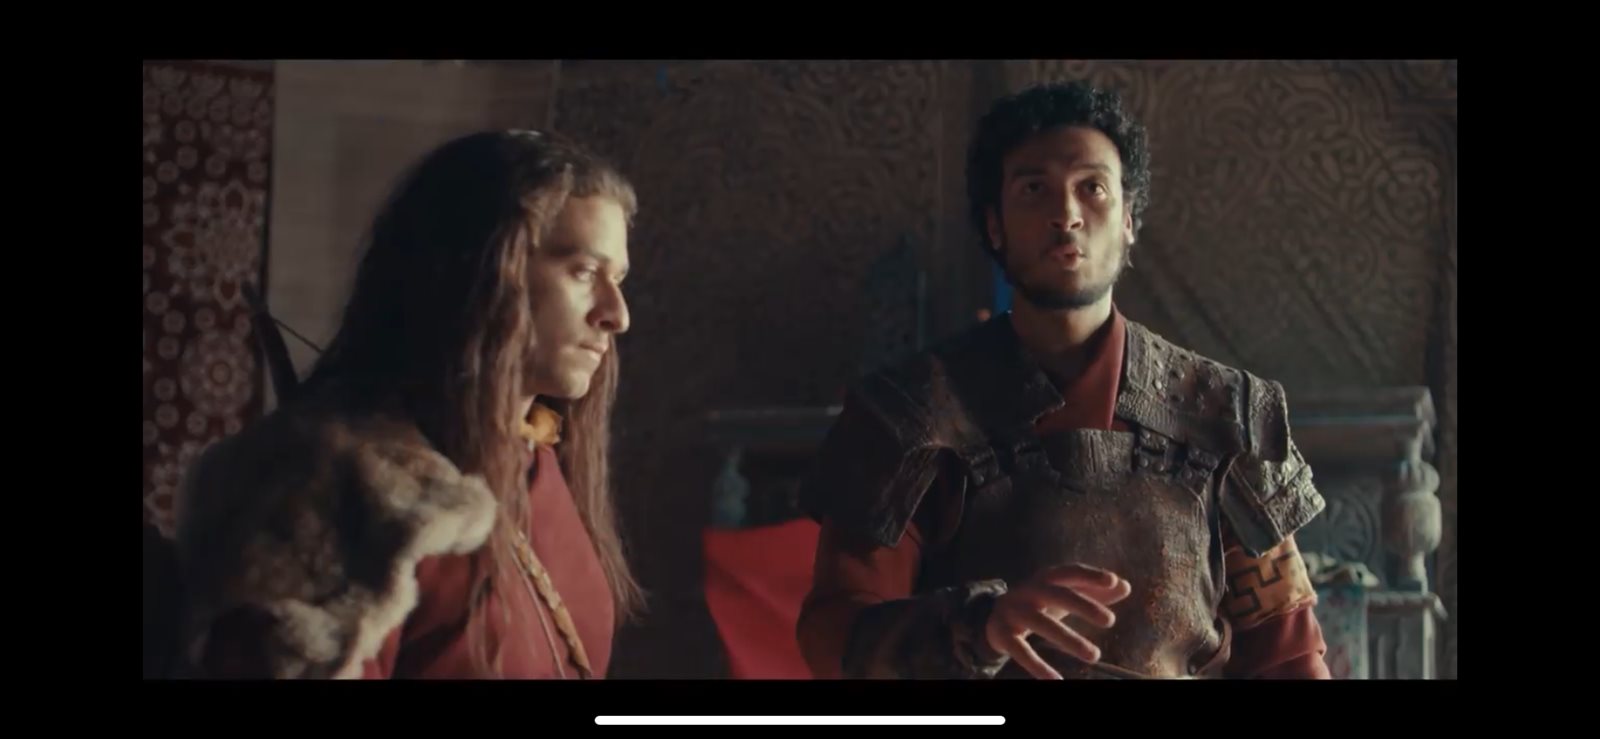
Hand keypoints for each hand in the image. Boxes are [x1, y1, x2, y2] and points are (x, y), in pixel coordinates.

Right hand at [983, 564, 1132, 679]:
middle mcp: (1029, 590)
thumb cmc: (1040, 602)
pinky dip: (1038, 666)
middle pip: (1057, 594)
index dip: (1090, 576)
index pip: (1070, 572)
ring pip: (1042, 624)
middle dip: (1084, 606)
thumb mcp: (1063, 593)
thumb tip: (1125, 587)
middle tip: (1110, 620)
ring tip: (1094, 656)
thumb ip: (1094, 590)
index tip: (1113, 582)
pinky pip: (1022, 651)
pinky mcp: (1003, 634)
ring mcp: (1014, 611)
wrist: (993, 615)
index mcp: (1046, 578)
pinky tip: (1055, 680)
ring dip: (1069, 639)